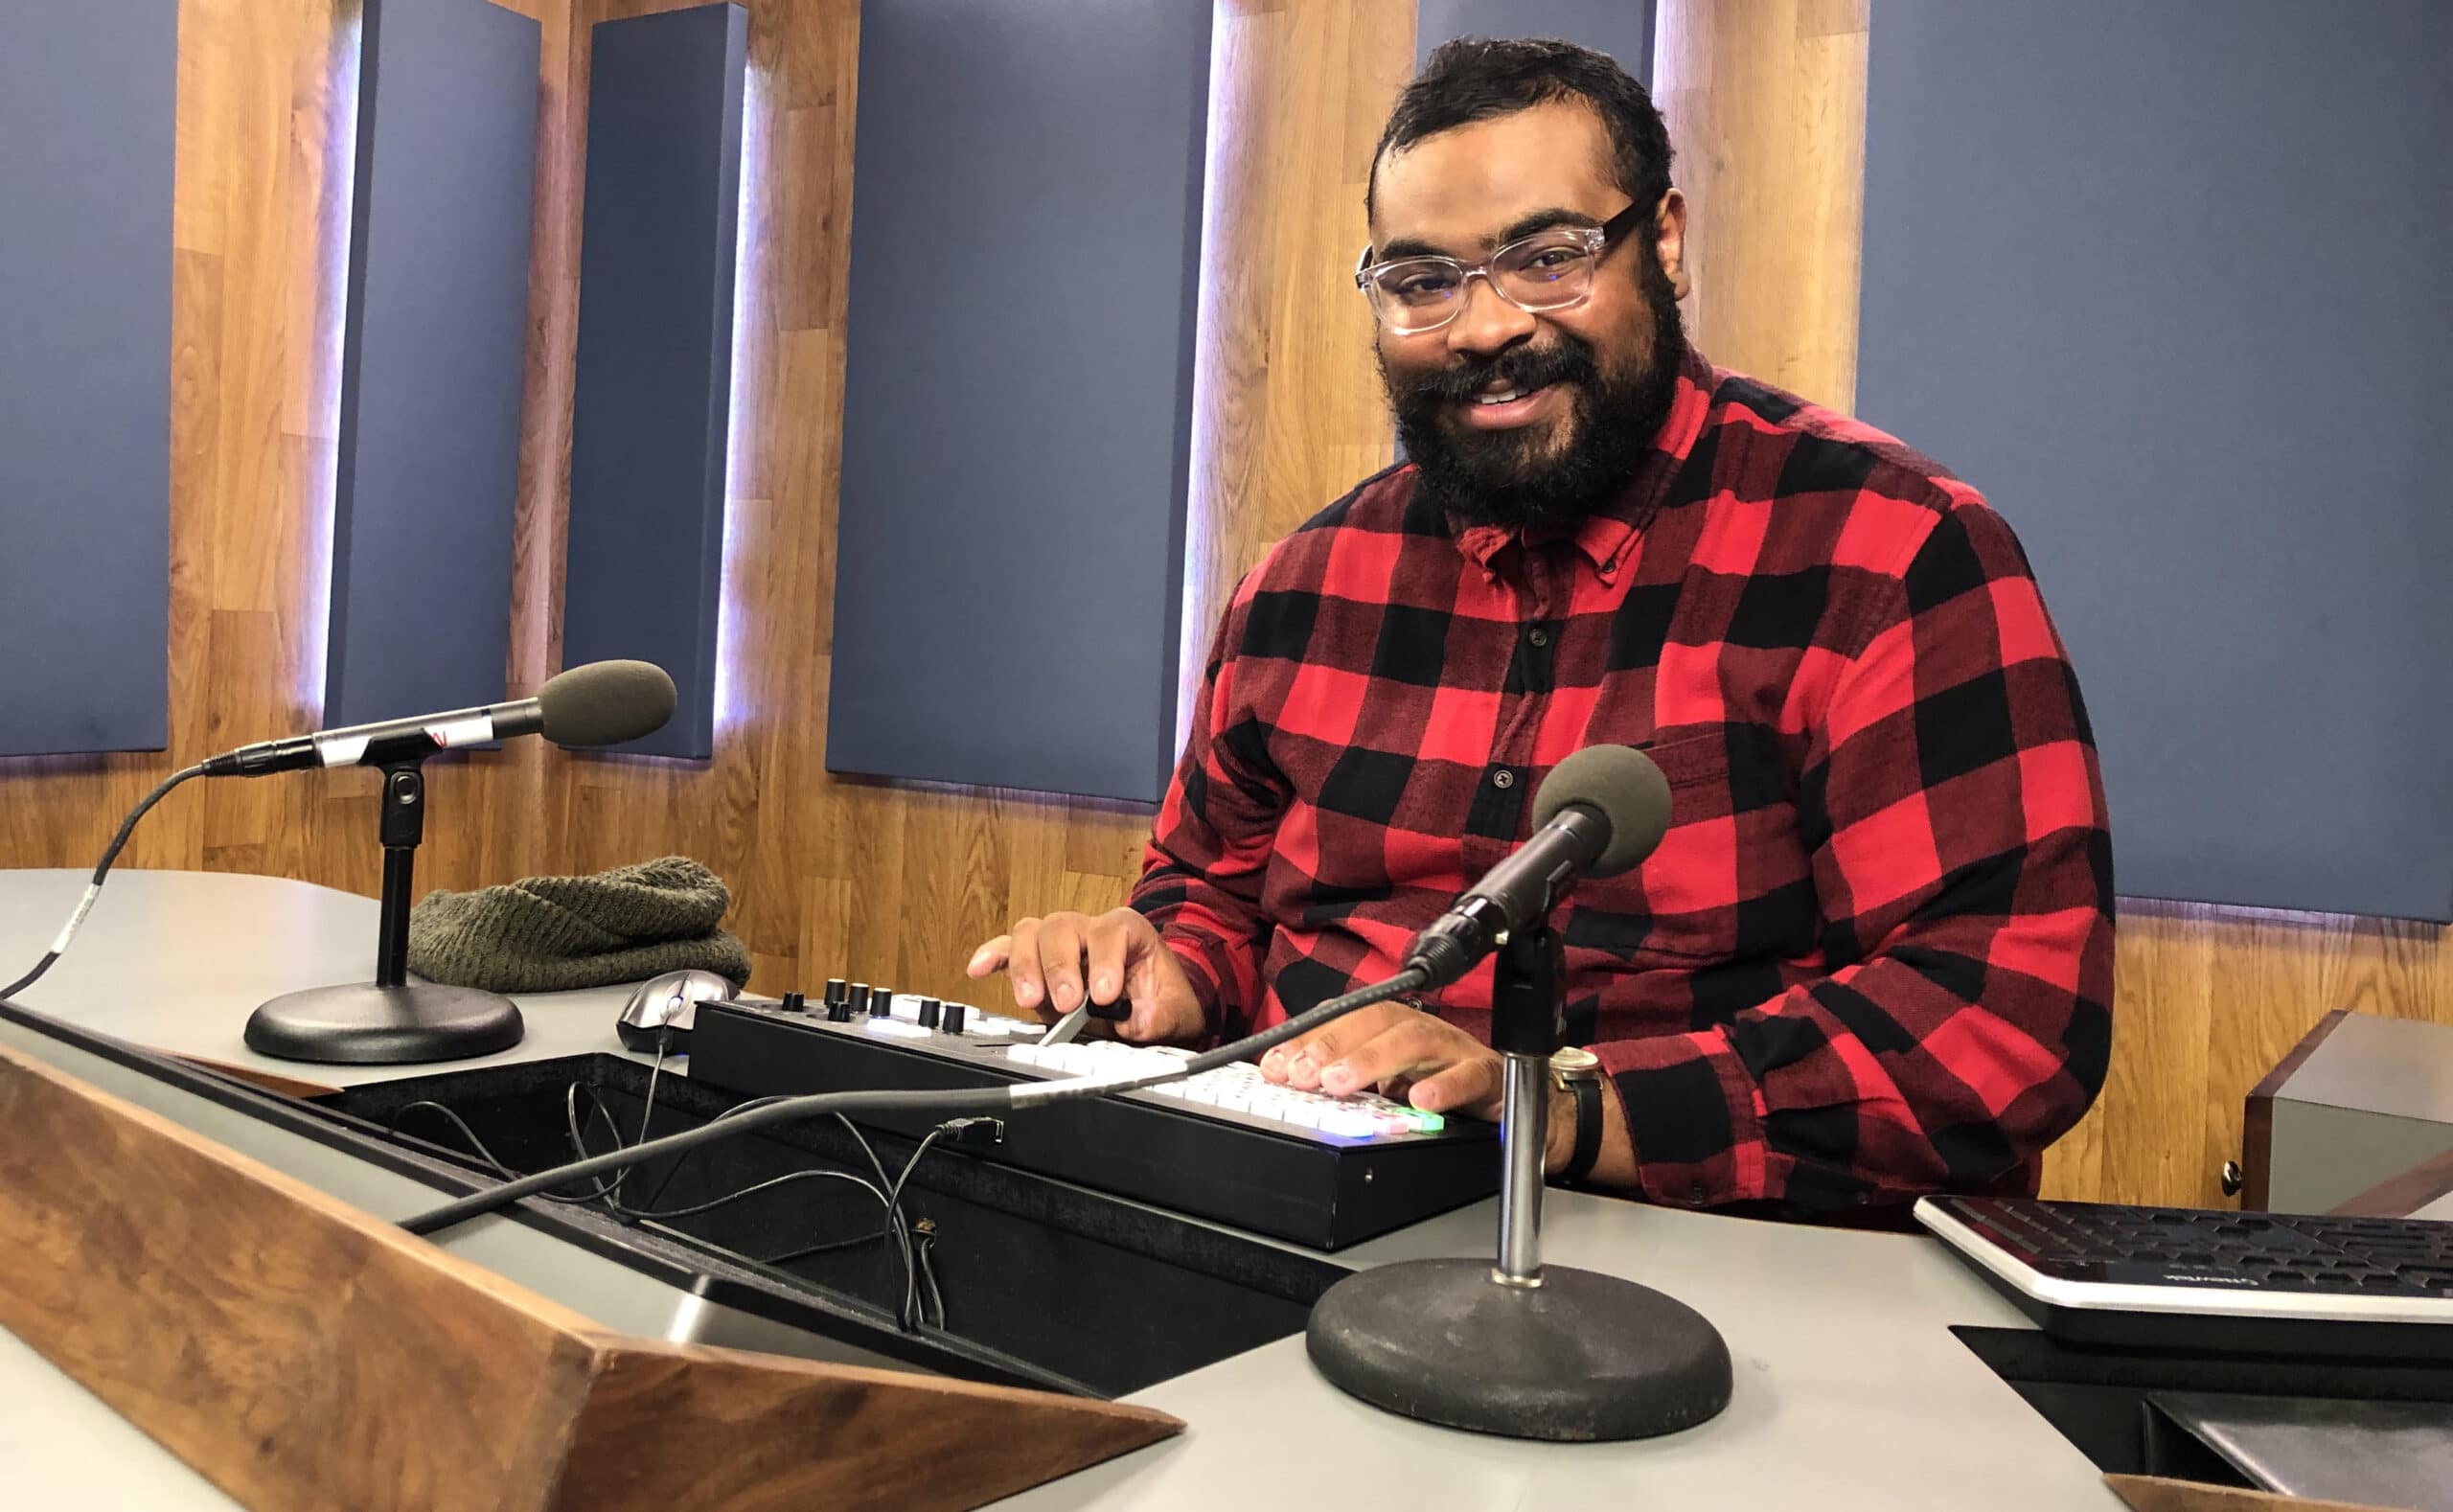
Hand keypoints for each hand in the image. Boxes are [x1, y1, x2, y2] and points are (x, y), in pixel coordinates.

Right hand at [966, 908, 1204, 1044]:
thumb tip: (1134, 1021)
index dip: (1104, 962)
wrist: (1155, 1006)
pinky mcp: (1038, 964)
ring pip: (1031, 933)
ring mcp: (1060, 945)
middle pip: (1062, 926)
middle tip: (1068, 1004)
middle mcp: (1090, 929)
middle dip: (1060, 965)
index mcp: (1128, 931)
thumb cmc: (1164, 1002)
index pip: (1109, 933)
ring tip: (1031, 1001)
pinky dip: (992, 957)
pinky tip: (977, 969)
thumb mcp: (1179, 1014)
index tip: (1104, 995)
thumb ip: (1160, 1017)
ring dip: (1026, 966)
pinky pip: (1008, 949)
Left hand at [1257, 1003, 1506, 1121]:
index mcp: (1391, 1027)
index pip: (1343, 1019)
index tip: (1274, 1065)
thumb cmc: (1442, 1082)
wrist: (1511, 1098)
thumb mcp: (1387, 1081)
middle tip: (1301, 1075)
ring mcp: (1454, 1050)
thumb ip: (1346, 1079)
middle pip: (1374, 1021)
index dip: (1307, 1038)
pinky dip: (1446, 1087)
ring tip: (1340, 1083)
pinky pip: (1469, 1076)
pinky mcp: (1487, 1075)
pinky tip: (1422, 1101)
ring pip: (1414, 1040)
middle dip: (1332, 1044)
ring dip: (1373, 1058)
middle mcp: (1419, 1030)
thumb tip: (1288, 1080)